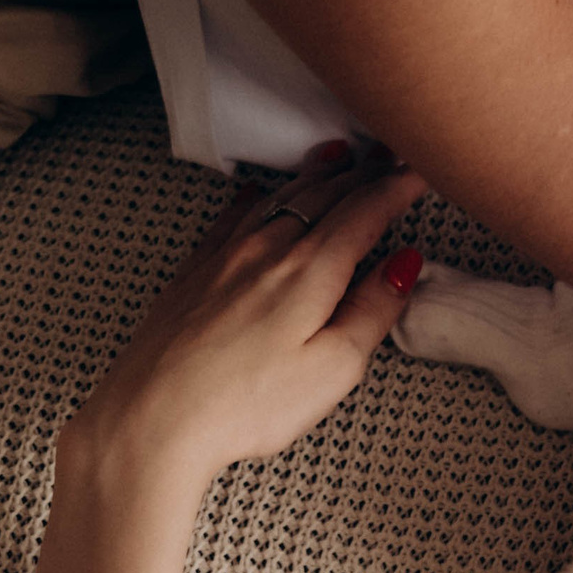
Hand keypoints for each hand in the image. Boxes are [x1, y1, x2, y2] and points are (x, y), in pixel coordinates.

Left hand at [74, 153, 427, 494]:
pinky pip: (232, 217)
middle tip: (390, 156)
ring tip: (337, 156)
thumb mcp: (333, 369)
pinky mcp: (194, 273)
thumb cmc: (246, 405)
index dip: (397, 188)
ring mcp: (225, 256)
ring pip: (279, 198)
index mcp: (309, 271)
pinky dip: (258, 196)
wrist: (152, 416)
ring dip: (315, 174)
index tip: (421, 173)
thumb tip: (404, 266)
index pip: (364, 212)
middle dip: (364, 172)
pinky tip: (256, 192)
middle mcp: (266, 249)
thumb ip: (373, 311)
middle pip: (324, 195)